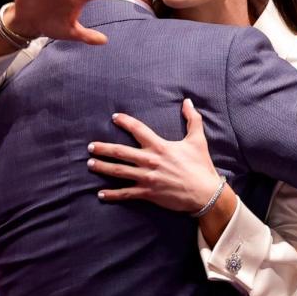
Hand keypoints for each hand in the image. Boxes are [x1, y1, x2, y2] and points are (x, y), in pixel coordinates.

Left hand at [87, 98, 223, 213]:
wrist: (206, 194)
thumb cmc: (201, 166)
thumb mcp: (198, 140)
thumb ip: (192, 119)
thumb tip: (188, 101)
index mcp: (160, 146)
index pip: (138, 129)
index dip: (125, 122)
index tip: (114, 117)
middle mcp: (150, 161)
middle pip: (121, 152)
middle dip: (104, 148)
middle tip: (90, 147)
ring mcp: (147, 178)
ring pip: (119, 171)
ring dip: (103, 167)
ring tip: (90, 164)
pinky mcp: (148, 193)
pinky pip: (126, 193)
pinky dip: (112, 194)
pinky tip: (100, 194)